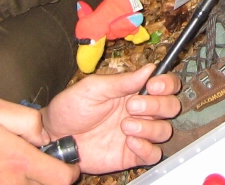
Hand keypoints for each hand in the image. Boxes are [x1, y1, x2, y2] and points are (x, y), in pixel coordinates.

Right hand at [0, 97, 74, 184]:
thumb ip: (27, 120)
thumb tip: (45, 135)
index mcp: (17, 161)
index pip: (62, 179)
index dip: (68, 169)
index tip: (63, 160)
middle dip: (47, 177)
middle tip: (37, 162)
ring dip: (26, 181)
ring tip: (10, 164)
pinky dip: (5, 183)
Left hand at [42, 65, 180, 174]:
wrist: (54, 138)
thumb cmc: (70, 108)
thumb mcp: (93, 88)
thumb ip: (122, 81)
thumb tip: (150, 68)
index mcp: (133, 91)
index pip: (165, 84)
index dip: (167, 84)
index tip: (153, 86)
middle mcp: (140, 112)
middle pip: (171, 106)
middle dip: (157, 105)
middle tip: (132, 106)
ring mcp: (137, 134)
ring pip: (165, 130)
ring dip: (150, 127)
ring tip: (125, 126)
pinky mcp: (131, 155)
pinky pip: (154, 155)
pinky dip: (147, 149)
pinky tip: (129, 142)